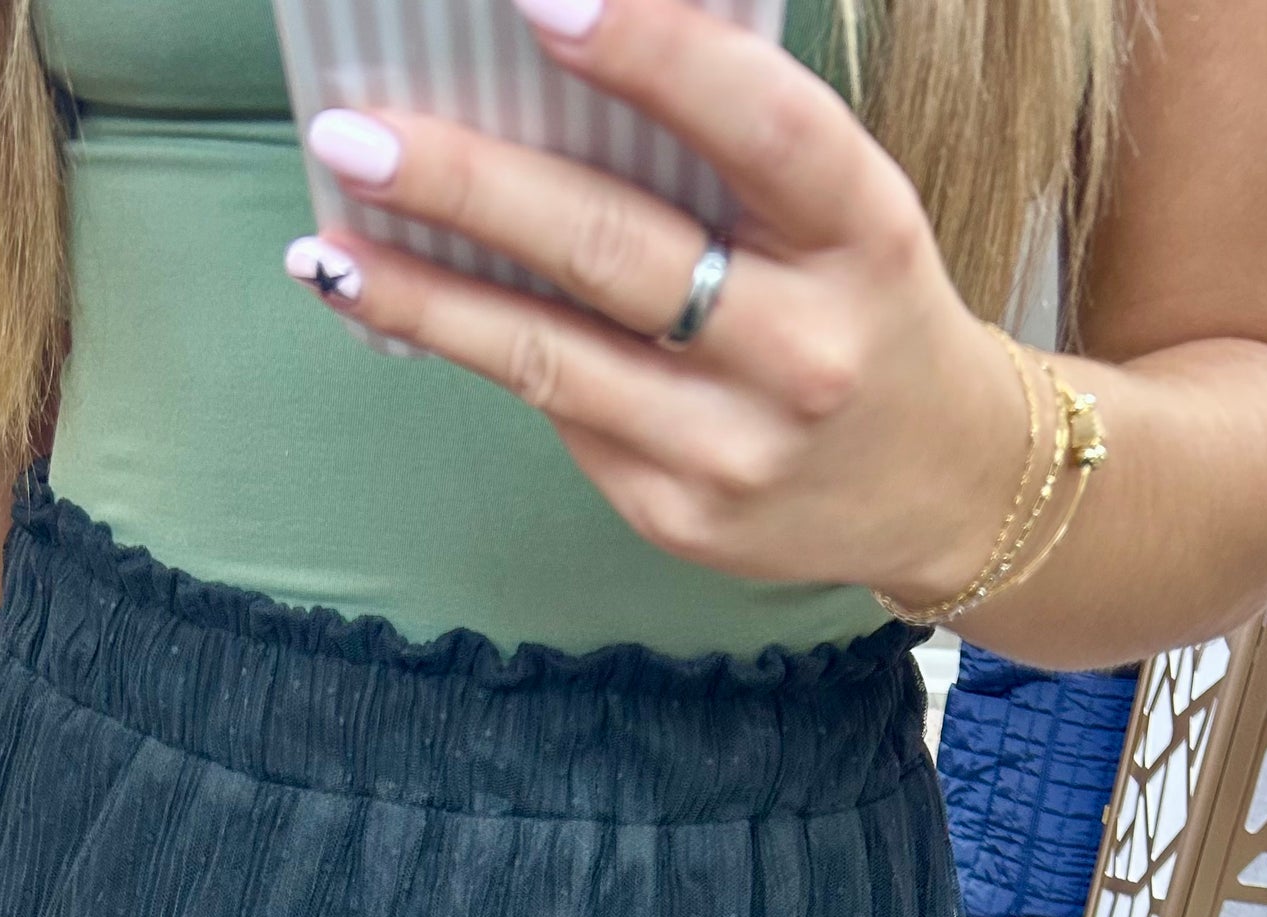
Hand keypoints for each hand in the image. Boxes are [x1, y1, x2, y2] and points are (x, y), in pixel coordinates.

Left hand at [283, 0, 1029, 609]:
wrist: (939, 486)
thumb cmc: (866, 306)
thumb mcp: (844, 208)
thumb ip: (730, 140)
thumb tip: (554, 52)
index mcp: (866, 235)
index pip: (761, 127)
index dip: (653, 56)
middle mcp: (806, 349)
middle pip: (616, 250)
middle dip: (470, 184)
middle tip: (357, 130)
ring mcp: (736, 447)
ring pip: (553, 358)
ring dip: (424, 294)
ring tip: (326, 242)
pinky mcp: (678, 514)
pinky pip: (559, 416)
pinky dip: (477, 350)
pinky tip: (400, 304)